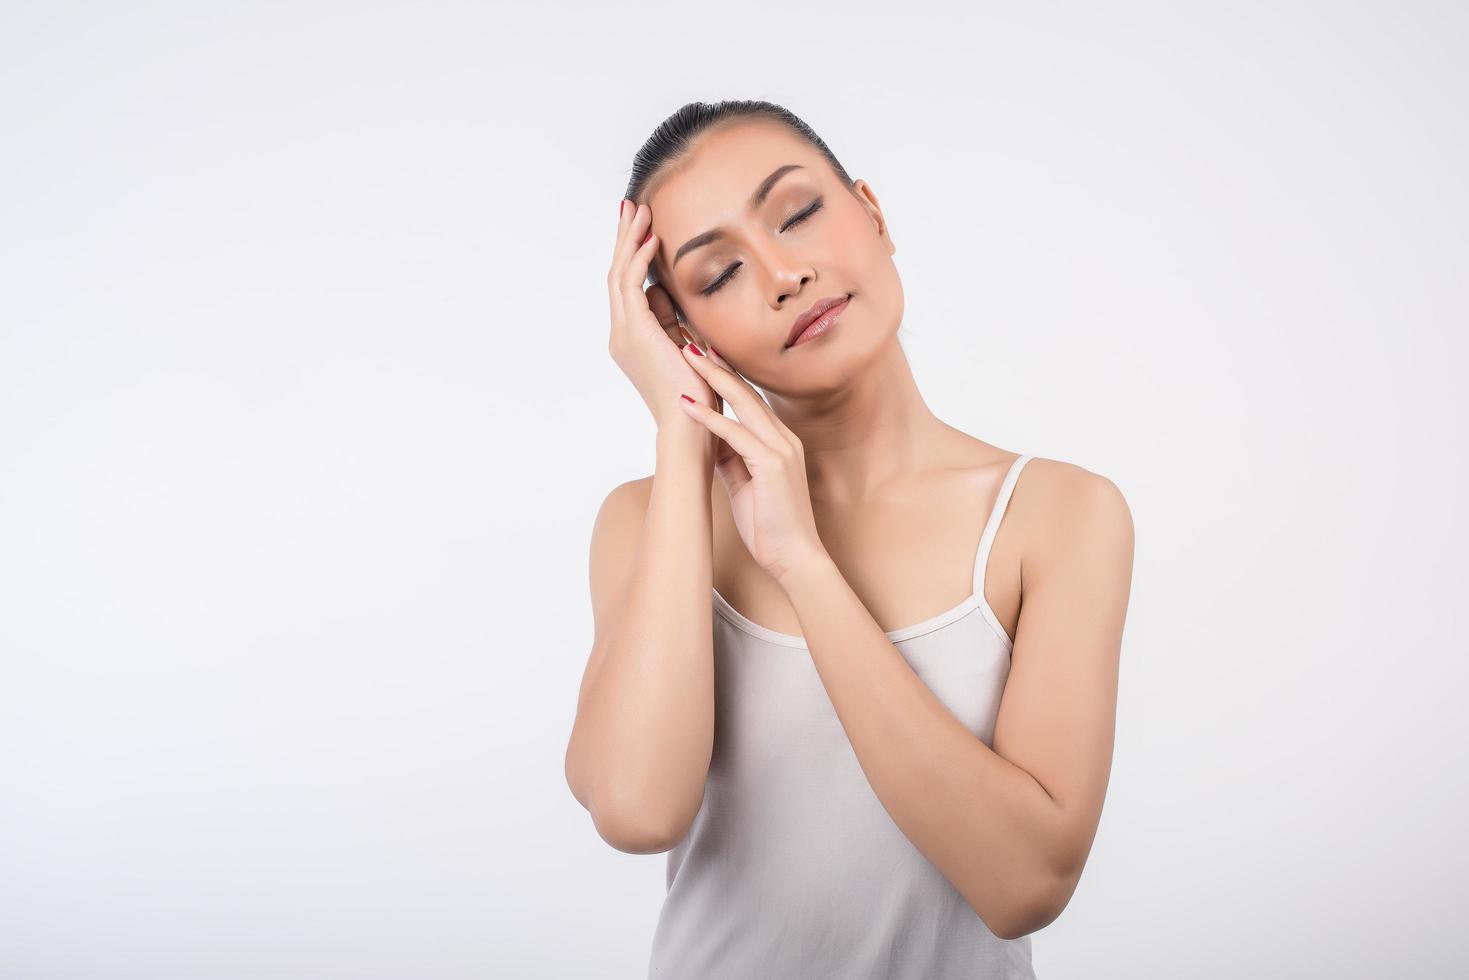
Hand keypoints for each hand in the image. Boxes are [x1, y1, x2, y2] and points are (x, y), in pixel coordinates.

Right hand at [606, 201, 722, 432]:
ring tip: (640, 211)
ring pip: (620, 275)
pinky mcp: (635, 333)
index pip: (628, 287)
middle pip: (618, 275)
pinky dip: (640, 260)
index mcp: (633, 339)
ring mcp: (625, 334)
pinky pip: (633, 287)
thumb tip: (669, 295)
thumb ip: (675, 323)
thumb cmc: (698, 396)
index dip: (632, 254)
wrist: (691, 426)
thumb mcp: (688, 349)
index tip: (642, 227)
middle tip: (631, 206)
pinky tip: (653, 239)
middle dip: (625, 238)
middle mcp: (622, 334)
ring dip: (630, 240)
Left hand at [674, 344, 828, 584]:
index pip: (749, 400)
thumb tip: (708, 438)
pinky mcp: (772, 466)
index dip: (724, 376)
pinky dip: (710, 417)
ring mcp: (781, 450)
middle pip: (746, 392)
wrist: (796, 559)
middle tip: (691, 339)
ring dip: (712, 378)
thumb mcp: (745, 485)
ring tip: (687, 356)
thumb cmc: (771, 527)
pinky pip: (737, 434)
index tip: (702, 355)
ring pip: (743, 404)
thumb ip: (731, 458)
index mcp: (779, 442)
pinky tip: (688, 403)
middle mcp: (783, 439)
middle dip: (717, 364)